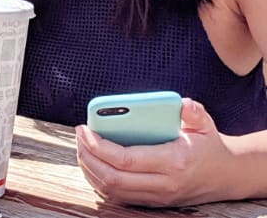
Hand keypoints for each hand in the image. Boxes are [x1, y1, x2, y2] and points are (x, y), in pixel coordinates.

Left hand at [76, 98, 237, 206]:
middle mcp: (163, 184)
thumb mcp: (205, 123)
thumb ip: (193, 112)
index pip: (126, 160)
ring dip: (90, 169)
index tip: (84, 129)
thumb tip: (181, 104)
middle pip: (112, 178)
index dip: (99, 146)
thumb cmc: (208, 145)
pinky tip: (92, 161)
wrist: (226, 175)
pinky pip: (118, 196)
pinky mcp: (152, 201)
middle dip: (87, 156)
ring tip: (81, 146)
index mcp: (173, 162)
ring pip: (112, 190)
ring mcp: (157, 196)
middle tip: (78, 135)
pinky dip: (99, 180)